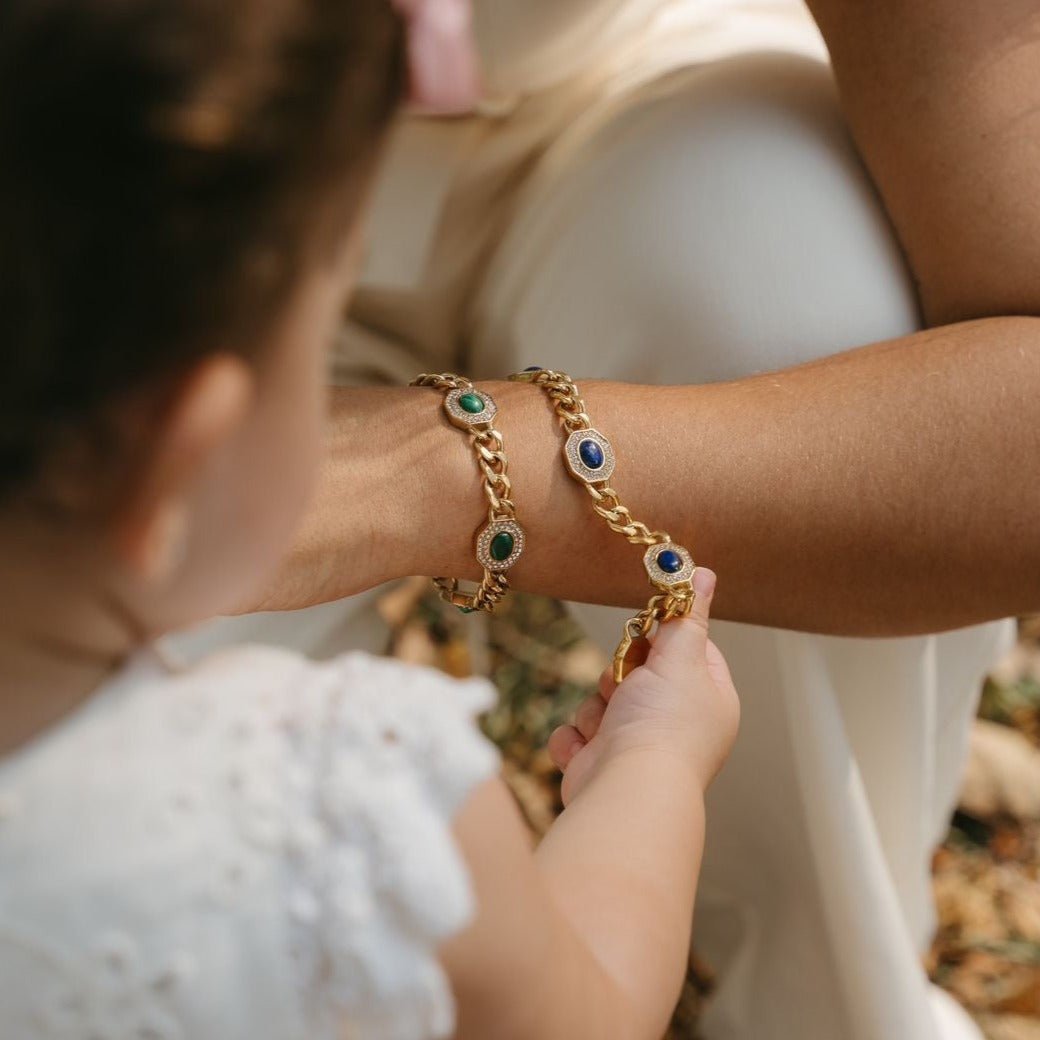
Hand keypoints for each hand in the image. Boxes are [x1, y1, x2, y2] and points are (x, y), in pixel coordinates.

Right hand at [548, 569, 738, 804]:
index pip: (688, 652)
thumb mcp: (680, 656)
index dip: (662, 639)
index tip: (649, 632)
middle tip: (626, 683)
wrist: (627, 790)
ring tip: (608, 726)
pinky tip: (587, 750)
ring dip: (596, 709)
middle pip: (636, 674)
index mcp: (708, 701)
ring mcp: (636, 748)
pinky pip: (577, 734)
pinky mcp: (601, 766)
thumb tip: (705, 573)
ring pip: (601, 702)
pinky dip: (576, 739)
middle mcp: (675, 726)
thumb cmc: (664, 724)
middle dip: (620, 676)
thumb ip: (687, 614)